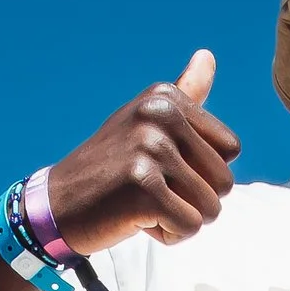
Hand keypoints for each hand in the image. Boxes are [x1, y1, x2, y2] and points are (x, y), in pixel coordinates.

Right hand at [46, 52, 237, 253]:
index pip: (231, 149)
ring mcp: (151, 149)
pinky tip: (136, 219)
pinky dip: (168, 234)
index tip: (162, 169)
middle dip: (194, 199)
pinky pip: (189, 227)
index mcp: (165, 98)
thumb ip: (183, 94)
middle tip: (152, 192)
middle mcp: (160, 116)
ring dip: (181, 219)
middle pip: (225, 182)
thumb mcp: (146, 123)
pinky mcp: (144, 187)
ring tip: (144, 205)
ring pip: (211, 208)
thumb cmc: (111, 168)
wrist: (59, 204)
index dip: (202, 172)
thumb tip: (208, 56)